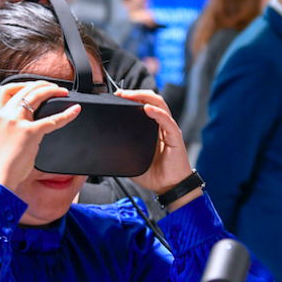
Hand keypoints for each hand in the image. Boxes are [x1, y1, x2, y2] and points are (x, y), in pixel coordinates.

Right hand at [0, 81, 80, 190]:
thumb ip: (8, 129)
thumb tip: (22, 128)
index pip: (5, 90)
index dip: (21, 84)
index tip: (32, 85)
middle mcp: (6, 115)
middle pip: (25, 89)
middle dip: (42, 84)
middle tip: (53, 87)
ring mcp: (17, 122)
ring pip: (37, 96)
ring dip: (52, 90)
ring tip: (63, 92)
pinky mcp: (30, 133)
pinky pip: (52, 119)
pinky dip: (66, 114)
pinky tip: (74, 111)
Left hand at [117, 90, 198, 207]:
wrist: (170, 187)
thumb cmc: (156, 174)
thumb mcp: (133, 161)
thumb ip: (123, 152)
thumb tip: (106, 150)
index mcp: (153, 128)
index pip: (144, 105)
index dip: (132, 98)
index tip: (116, 97)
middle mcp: (162, 125)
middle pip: (152, 100)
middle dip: (136, 93)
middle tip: (120, 94)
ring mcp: (169, 129)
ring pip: (160, 105)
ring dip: (144, 98)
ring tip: (130, 96)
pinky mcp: (175, 137)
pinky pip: (167, 121)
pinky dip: (157, 113)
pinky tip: (148, 109)